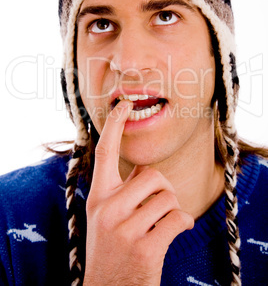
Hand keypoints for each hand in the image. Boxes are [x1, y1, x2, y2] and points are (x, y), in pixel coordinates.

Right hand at [83, 100, 193, 284]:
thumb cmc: (112, 249)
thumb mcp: (107, 217)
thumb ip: (123, 192)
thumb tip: (149, 173)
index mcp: (97, 197)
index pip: (104, 153)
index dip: (114, 125)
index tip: (123, 103)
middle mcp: (107, 209)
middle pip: (152, 175)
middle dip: (163, 188)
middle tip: (159, 205)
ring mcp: (125, 230)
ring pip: (168, 197)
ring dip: (173, 209)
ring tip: (161, 224)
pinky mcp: (145, 249)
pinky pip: (178, 219)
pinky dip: (184, 224)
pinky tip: (174, 233)